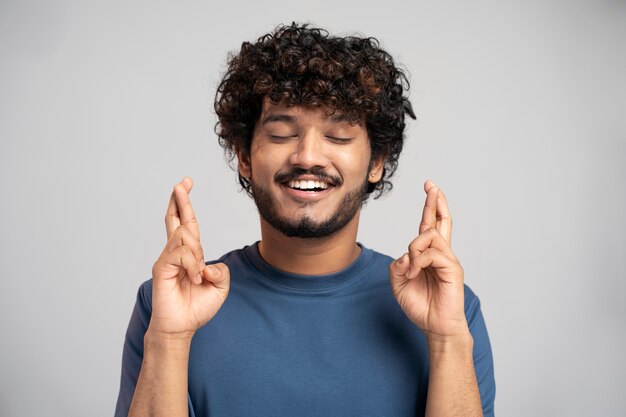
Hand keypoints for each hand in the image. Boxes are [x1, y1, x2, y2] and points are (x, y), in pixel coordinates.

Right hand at [148, 177, 229, 337]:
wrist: (182, 327)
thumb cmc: (197, 307)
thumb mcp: (220, 286)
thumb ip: (221, 270)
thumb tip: (207, 262)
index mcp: (189, 254)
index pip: (187, 223)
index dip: (186, 204)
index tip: (185, 184)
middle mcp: (176, 252)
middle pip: (176, 219)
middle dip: (181, 200)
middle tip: (183, 182)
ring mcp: (167, 258)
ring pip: (185, 236)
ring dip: (197, 253)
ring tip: (198, 275)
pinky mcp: (162, 267)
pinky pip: (181, 253)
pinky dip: (192, 264)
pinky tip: (195, 277)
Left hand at [389, 181, 467, 341]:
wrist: (435, 327)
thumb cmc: (420, 305)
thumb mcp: (398, 282)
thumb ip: (397, 265)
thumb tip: (406, 254)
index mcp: (429, 255)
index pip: (430, 225)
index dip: (430, 207)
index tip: (430, 188)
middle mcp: (441, 253)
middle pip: (441, 221)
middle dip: (435, 202)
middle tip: (431, 185)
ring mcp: (448, 260)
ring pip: (428, 236)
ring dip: (413, 249)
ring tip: (411, 269)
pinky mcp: (453, 268)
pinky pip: (432, 253)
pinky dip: (418, 261)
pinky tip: (414, 273)